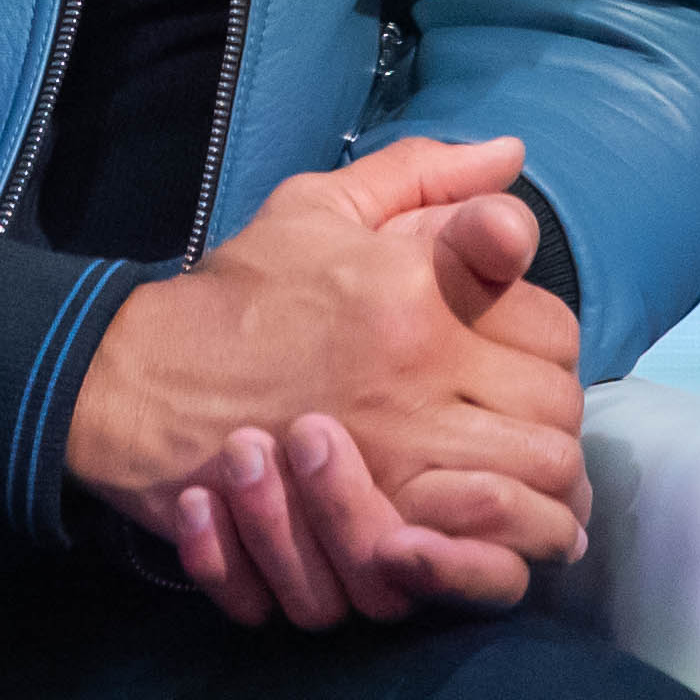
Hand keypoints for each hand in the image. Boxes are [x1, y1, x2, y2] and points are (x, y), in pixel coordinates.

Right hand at [65, 137, 588, 627]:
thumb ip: (422, 177)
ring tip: (533, 488)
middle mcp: (420, 369)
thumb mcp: (319, 208)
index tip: (521, 356)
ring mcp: (400, 453)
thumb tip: (511, 152)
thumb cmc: (236, 293)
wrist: (142, 383)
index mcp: (416, 288)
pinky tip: (503, 539)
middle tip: (527, 425)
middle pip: (557, 406)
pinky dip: (510, 547)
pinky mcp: (374, 522)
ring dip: (548, 487)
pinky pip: (488, 546)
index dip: (549, 344)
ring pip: (540, 481)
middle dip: (555, 417)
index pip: (549, 326)